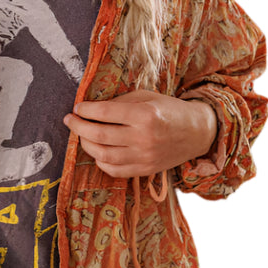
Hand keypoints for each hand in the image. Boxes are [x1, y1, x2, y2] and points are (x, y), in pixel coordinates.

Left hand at [64, 91, 217, 177]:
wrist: (197, 132)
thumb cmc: (169, 110)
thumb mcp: (146, 97)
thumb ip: (120, 101)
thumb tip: (91, 107)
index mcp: (144, 115)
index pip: (105, 112)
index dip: (86, 110)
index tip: (77, 108)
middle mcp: (143, 138)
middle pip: (99, 134)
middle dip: (79, 127)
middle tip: (70, 120)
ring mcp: (144, 157)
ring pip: (103, 155)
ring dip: (86, 144)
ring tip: (81, 135)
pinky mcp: (145, 170)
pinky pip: (114, 170)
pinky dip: (100, 161)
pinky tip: (97, 151)